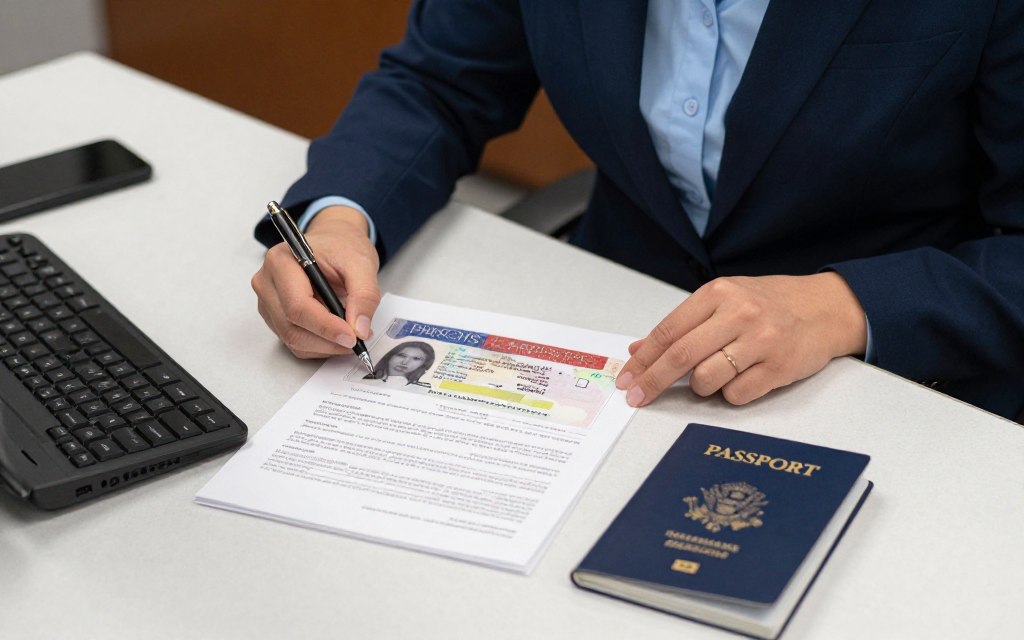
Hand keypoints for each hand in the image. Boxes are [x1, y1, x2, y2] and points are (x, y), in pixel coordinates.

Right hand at [251, 206, 380, 357]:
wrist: (333, 242)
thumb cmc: (342, 247)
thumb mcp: (362, 264)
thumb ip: (364, 295)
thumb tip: (360, 329)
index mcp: (281, 261)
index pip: (297, 305)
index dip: (325, 326)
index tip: (352, 337)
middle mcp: (267, 282)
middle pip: (291, 327)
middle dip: (328, 340)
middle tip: (358, 341)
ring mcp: (268, 302)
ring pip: (292, 339)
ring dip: (325, 346)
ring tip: (352, 336)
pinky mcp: (274, 317)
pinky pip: (294, 342)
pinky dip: (319, 346)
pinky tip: (337, 336)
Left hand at [615, 273, 866, 406]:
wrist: (825, 308)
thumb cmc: (769, 305)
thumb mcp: (723, 301)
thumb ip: (683, 325)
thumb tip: (638, 350)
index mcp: (718, 292)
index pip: (668, 331)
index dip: (643, 360)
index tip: (627, 378)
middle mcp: (739, 313)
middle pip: (681, 357)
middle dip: (653, 382)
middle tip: (637, 397)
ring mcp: (761, 340)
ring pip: (706, 379)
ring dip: (700, 386)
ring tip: (713, 375)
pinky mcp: (779, 367)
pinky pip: (736, 395)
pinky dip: (729, 394)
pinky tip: (741, 378)